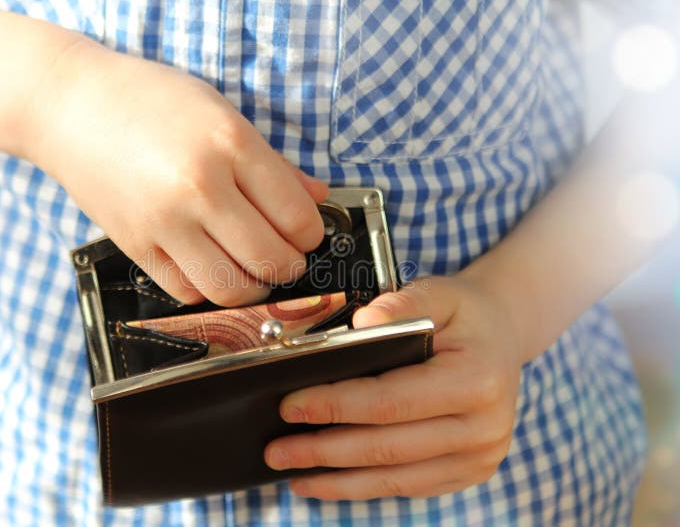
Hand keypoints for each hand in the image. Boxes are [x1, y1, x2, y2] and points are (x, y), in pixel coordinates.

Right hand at [26, 40, 327, 305]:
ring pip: (231, 288)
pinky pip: (187, 291)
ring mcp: (164, 221)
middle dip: (291, 267)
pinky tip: (211, 266)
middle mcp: (199, 187)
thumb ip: (274, 163)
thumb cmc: (150, 100)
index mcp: (230, 145)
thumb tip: (317, 197)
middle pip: (271, 260)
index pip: (297, 217)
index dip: (312, 235)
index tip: (308, 235)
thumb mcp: (221, 113)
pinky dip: (208, 288)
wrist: (71, 105)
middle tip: (288, 259)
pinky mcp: (135, 245)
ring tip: (254, 271)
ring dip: (254, 288)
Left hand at [264, 274, 524, 499]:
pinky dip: (363, 486)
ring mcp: (480, 457)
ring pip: (394, 478)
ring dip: (337, 479)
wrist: (503, 336)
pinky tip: (327, 480)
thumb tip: (362, 325)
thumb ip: (402, 303)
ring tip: (292, 472)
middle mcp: (485, 428)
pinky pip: (407, 486)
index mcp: (478, 380)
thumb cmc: (465, 313)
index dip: (335, 406)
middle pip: (387, 447)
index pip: (391, 401)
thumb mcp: (440, 291)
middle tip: (276, 450)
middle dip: (324, 451)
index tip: (289, 406)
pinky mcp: (469, 472)